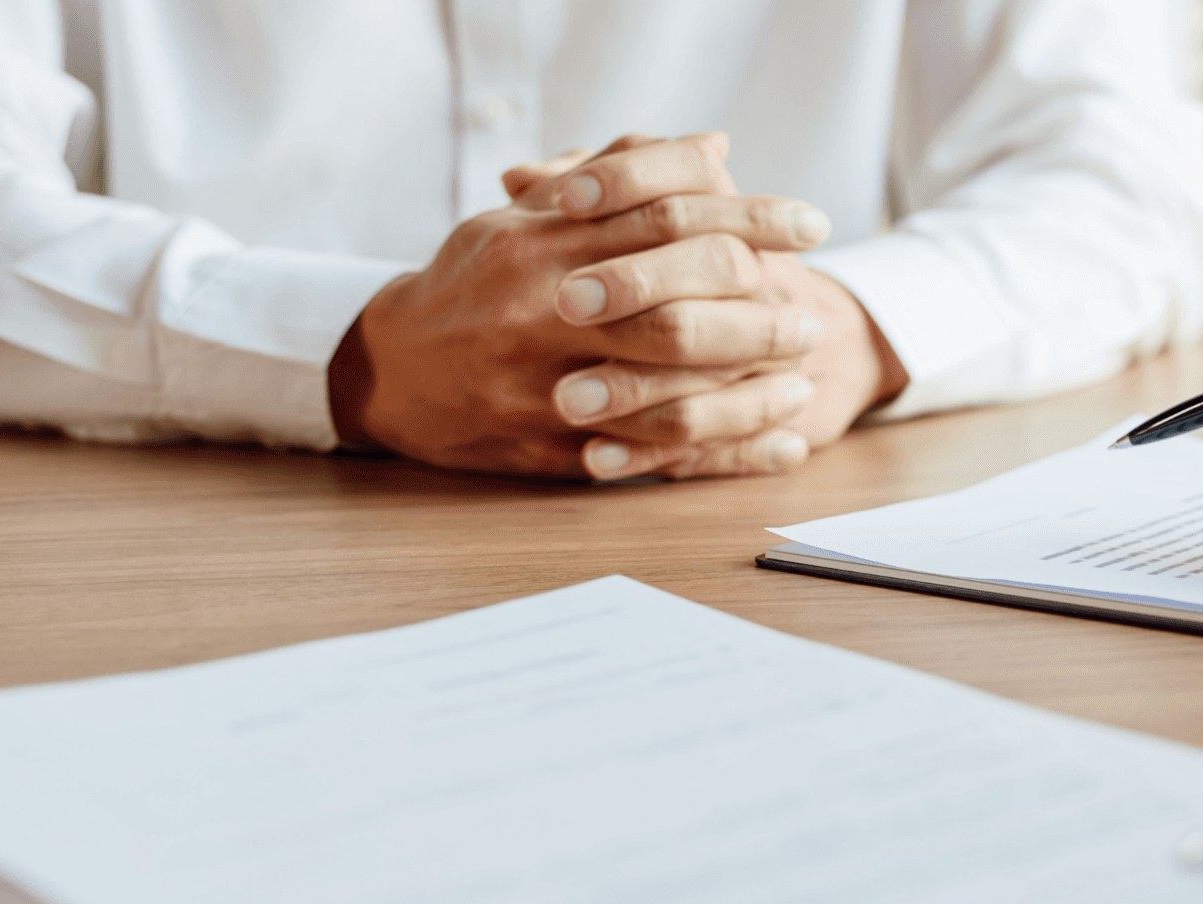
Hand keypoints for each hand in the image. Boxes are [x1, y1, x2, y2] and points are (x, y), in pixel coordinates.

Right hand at [329, 134, 893, 479]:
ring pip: (670, 393)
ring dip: (750, 391)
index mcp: (545, 244)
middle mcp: (546, 314)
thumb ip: (617, 180)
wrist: (392, 370)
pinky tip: (783, 445)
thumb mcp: (528, 216)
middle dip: (758, 315)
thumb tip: (713, 148)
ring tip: (803, 380)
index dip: (748, 220)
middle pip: (676, 311)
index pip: (666, 220)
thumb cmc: (475, 283)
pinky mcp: (556, 448)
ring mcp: (548, 386)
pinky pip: (657, 457)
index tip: (808, 226)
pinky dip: (730, 455)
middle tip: (810, 315)